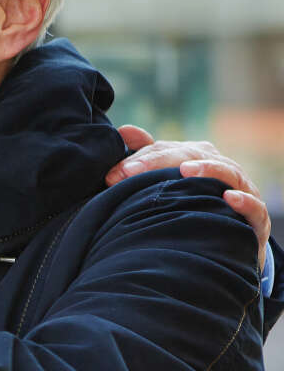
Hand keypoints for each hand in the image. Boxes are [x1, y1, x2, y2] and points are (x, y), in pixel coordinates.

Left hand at [107, 125, 270, 271]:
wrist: (226, 240)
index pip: (166, 150)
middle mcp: (219, 168)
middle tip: (131, 171)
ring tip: (186, 171)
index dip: (140, 159)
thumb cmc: (192, 203)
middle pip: (191, 156)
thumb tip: (125, 130)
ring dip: (208, 170)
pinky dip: (244, 200)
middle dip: (159, 162)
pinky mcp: (256, 218)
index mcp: (197, 157)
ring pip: (227, 173)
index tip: (114, 173)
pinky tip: (229, 197)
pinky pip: (254, 207)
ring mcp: (241, 190)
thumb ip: (148, 155)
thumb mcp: (168, 179)